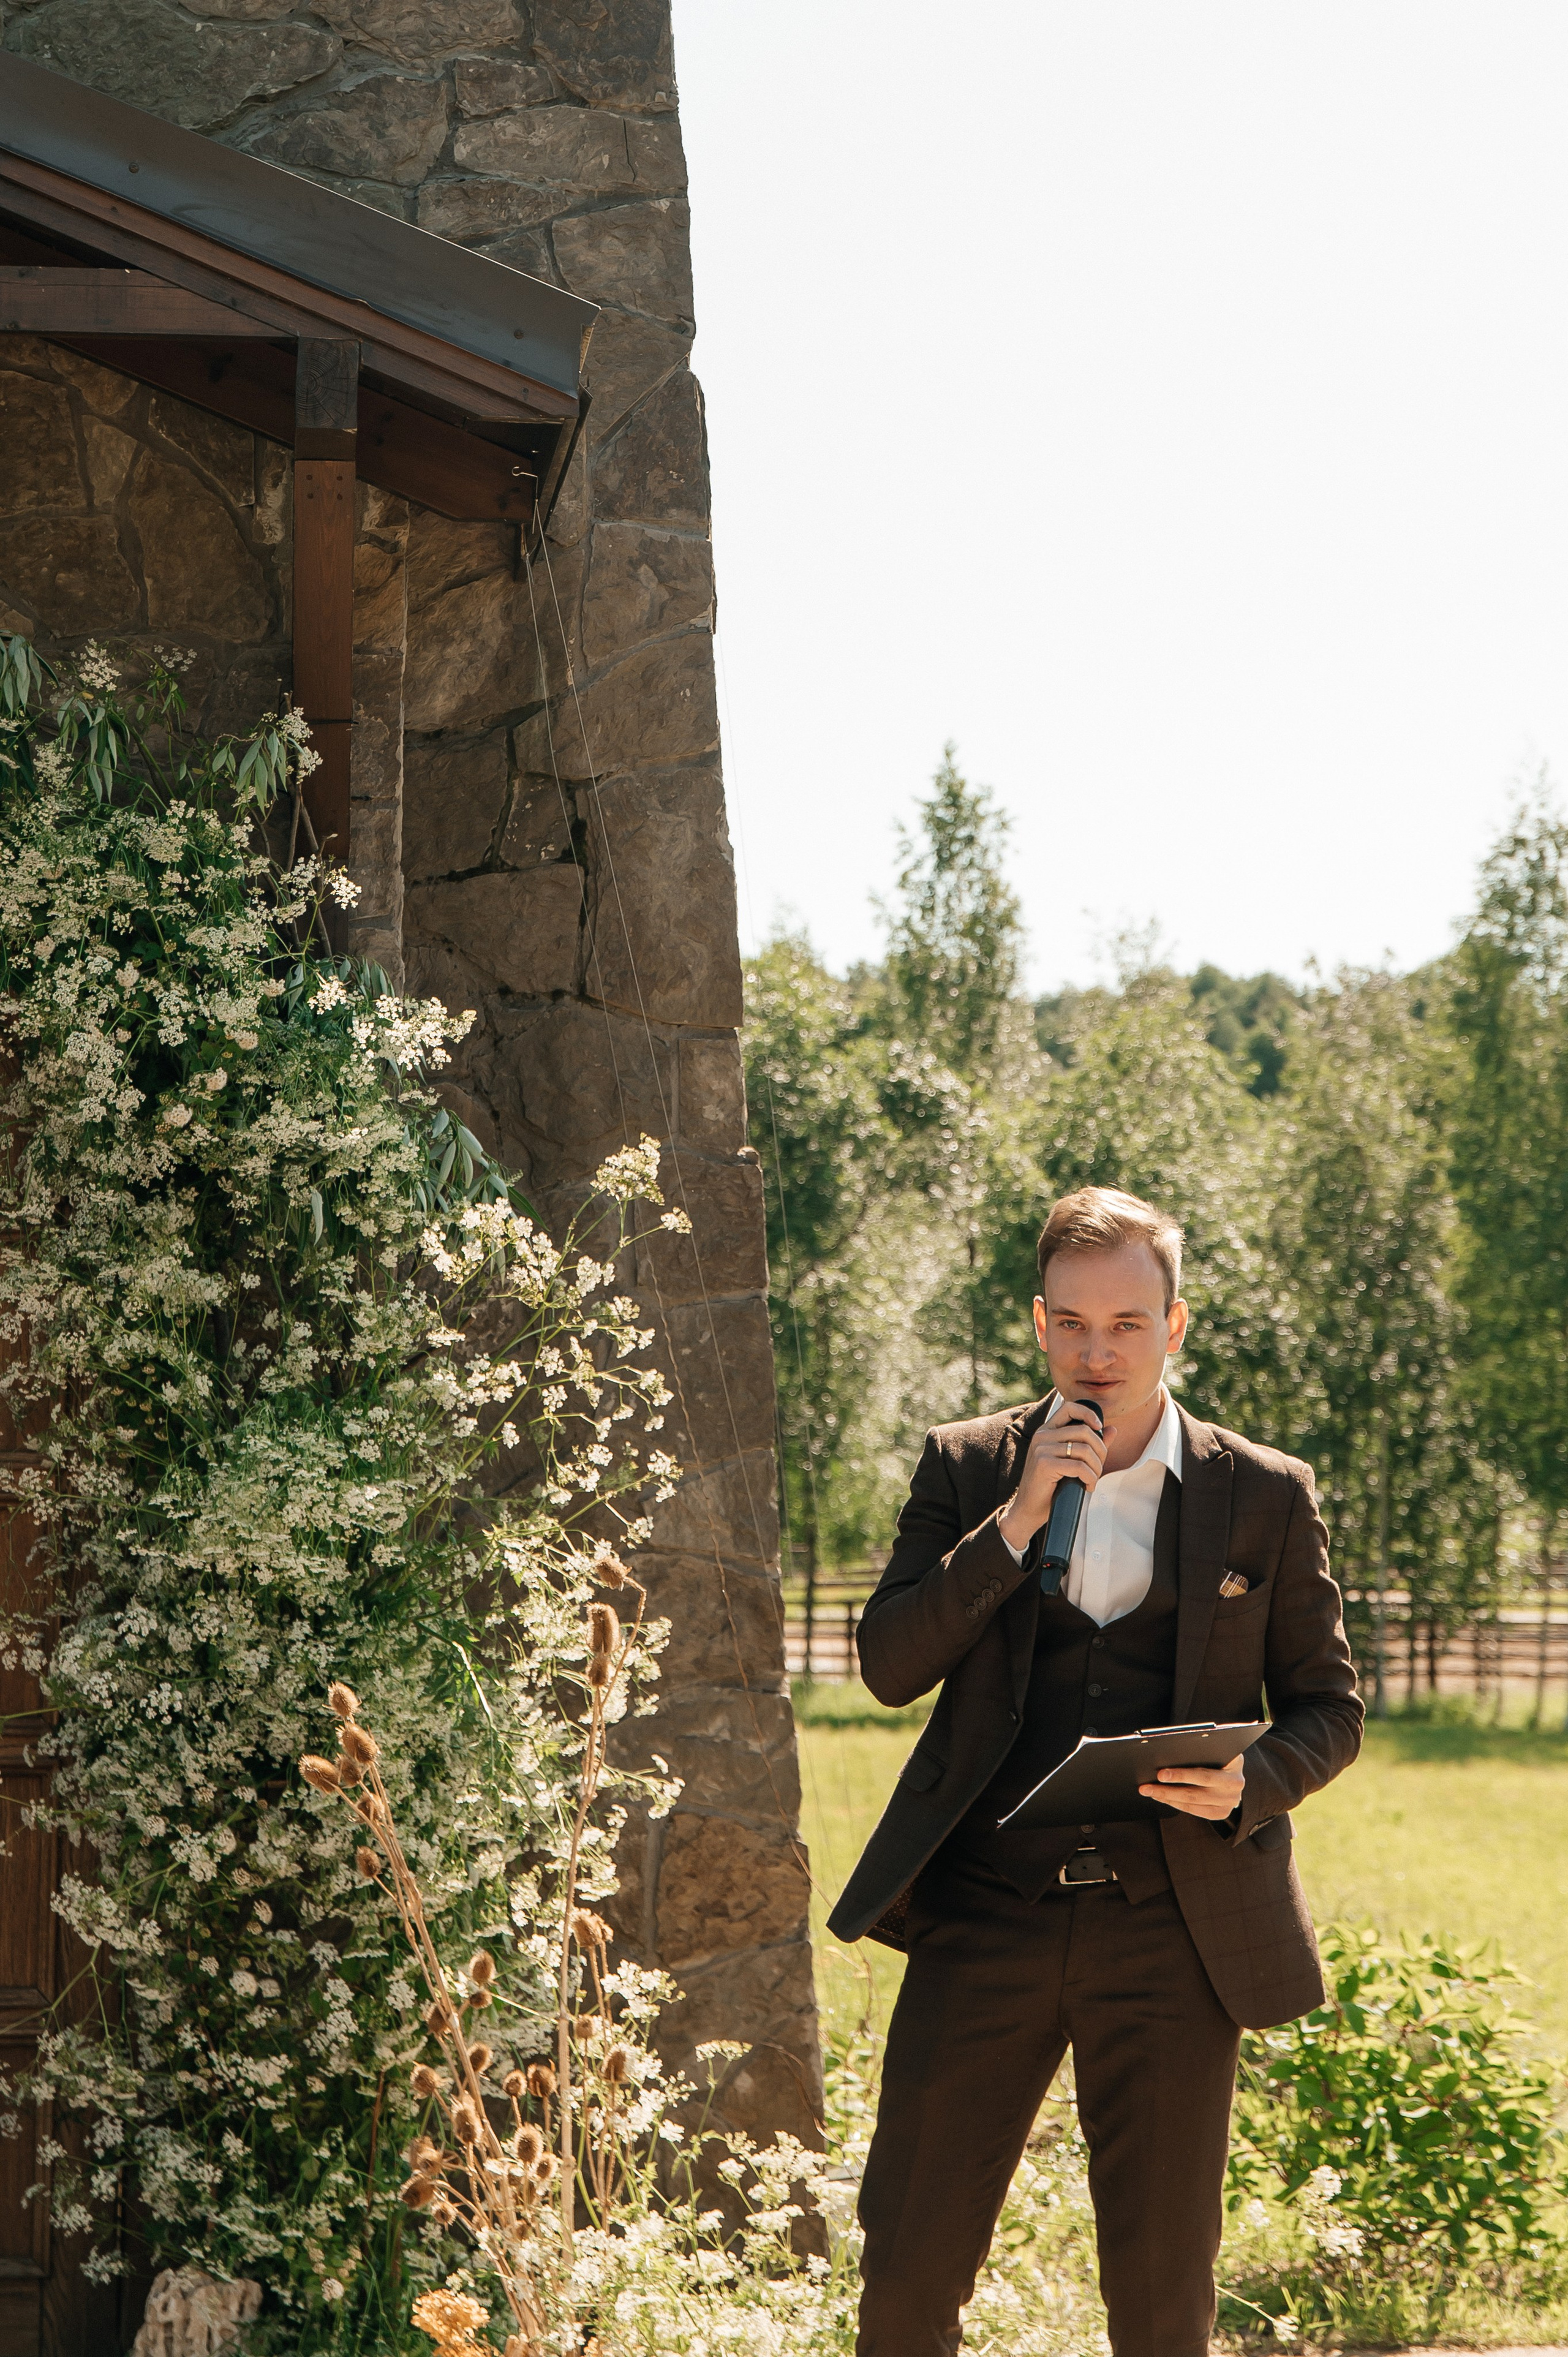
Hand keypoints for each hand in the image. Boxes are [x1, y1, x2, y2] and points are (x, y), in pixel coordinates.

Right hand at [997, 1400, 1111, 1551]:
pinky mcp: (1045, 1464)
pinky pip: (1079, 1466)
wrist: (1028, 1508)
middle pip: (1084, 1431)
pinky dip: (1090, 1478)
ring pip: (1084, 1449)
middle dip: (1100, 1451)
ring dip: (1096, 1468)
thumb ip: (1090, 1444)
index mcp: (1047, 1431)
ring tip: (1093, 1479)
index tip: (1099, 1427)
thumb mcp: (1070, 1461)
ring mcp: (1042, 1449)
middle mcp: (1042, 1436)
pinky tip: (1087, 1486)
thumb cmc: (1050, 1486)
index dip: (1088, 1413)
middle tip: (1098, 1468)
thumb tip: (1111, 1429)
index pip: (1069, 1408)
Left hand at [1139, 1755, 1244, 1820]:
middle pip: (1196, 1791)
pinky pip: (1195, 1810)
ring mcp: (1230, 1801)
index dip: (1181, 1775)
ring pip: (1193, 1802)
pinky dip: (1176, 1804)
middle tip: (1148, 1786)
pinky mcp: (1222, 1812)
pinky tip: (1162, 1798)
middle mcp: (1236, 1784)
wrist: (1234, 1771)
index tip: (1161, 1774)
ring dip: (1167, 1797)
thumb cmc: (1217, 1752)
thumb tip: (1167, 1751)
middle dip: (1168, 1789)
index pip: (1204, 1773)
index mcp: (1235, 1763)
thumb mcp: (1214, 1745)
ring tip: (1149, 1791)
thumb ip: (1199, 1747)